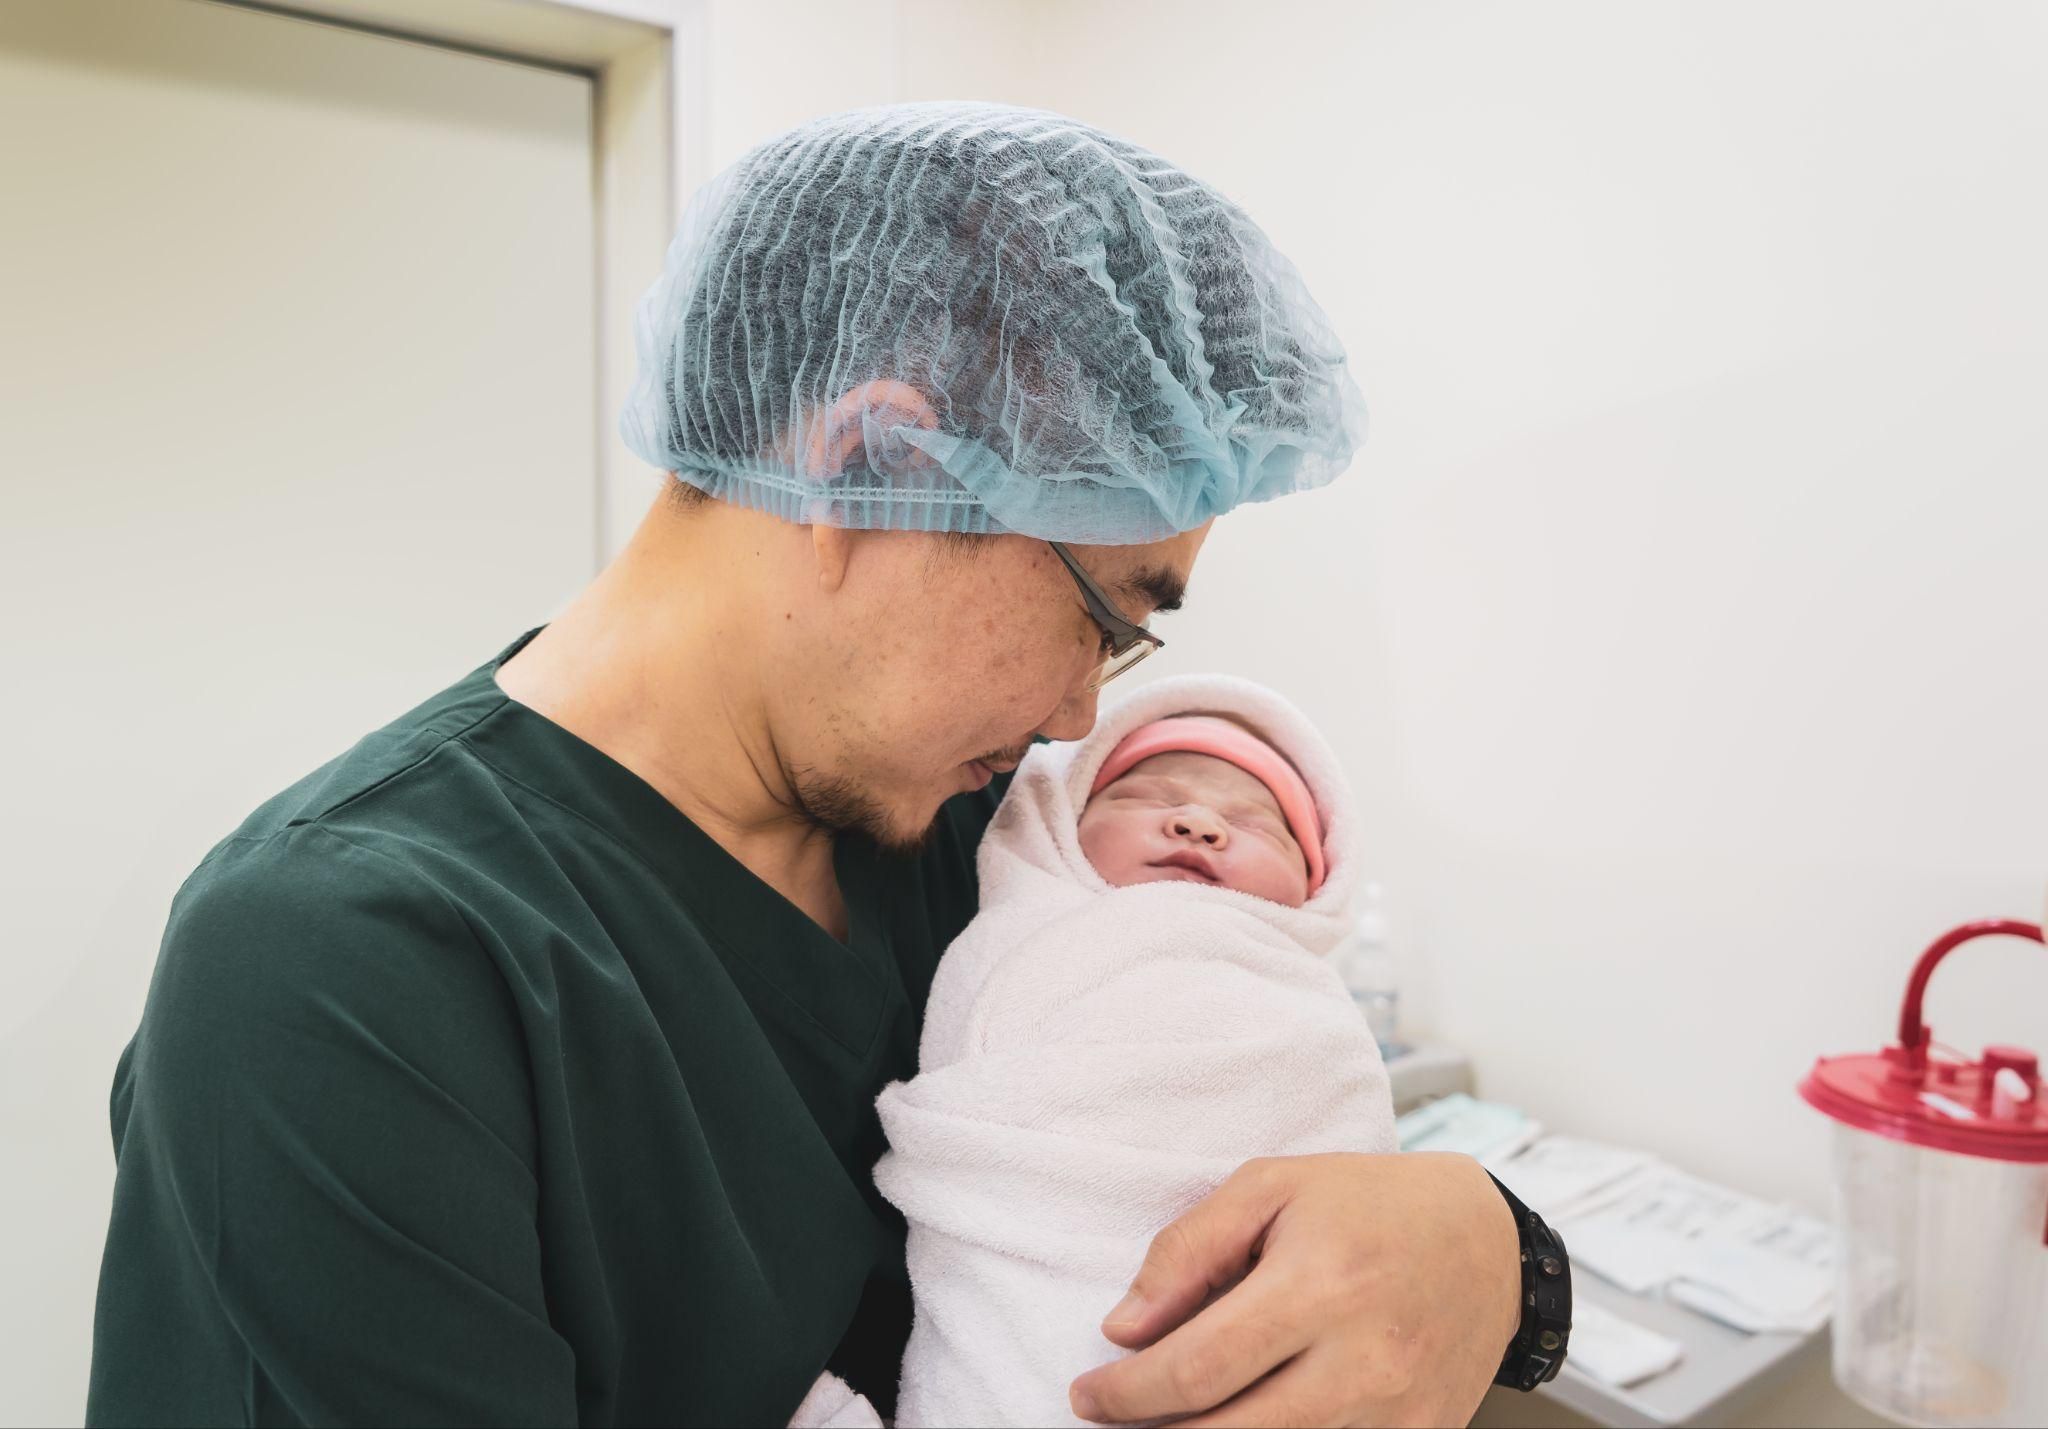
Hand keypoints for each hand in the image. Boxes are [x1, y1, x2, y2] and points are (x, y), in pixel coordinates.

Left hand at [1067, 1152, 1519, 1427]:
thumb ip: (1188, 1250)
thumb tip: (1125, 1328)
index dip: (1126, 1393)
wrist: (1489, 1243)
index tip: (1089, 1393)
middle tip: (1118, 1414)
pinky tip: (1243, 1419)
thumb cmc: (1372, 1205)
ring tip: (1176, 1417)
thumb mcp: (1270, 1187)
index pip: (1196, 1369)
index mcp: (1319, 1285)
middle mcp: (1363, 1361)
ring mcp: (1396, 1414)